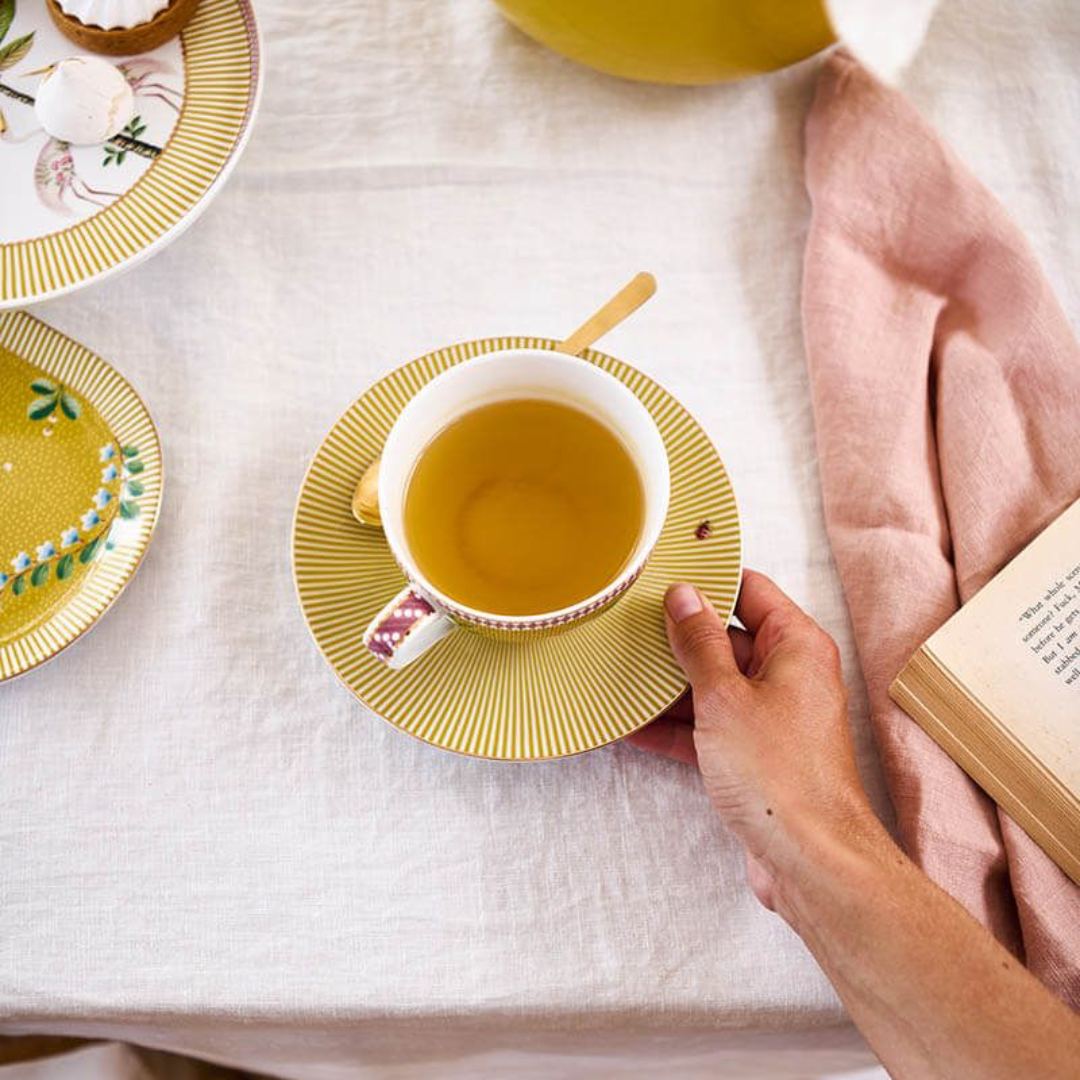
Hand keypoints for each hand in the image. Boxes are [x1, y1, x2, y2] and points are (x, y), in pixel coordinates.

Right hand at [627, 569, 874, 911]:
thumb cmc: (782, 776)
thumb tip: (683, 598)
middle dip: (678, 638)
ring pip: (712, 686)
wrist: (809, 860)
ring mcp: (771, 718)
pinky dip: (674, 727)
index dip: (708, 580)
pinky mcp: (754, 756)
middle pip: (726, 639)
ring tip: (619, 674)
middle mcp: (789, 676)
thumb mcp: (725, 696)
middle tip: (630, 625)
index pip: (749, 591)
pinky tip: (630, 726)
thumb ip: (700, 643)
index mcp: (796, 646)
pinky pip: (708, 727)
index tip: (666, 573)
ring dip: (669, 686)